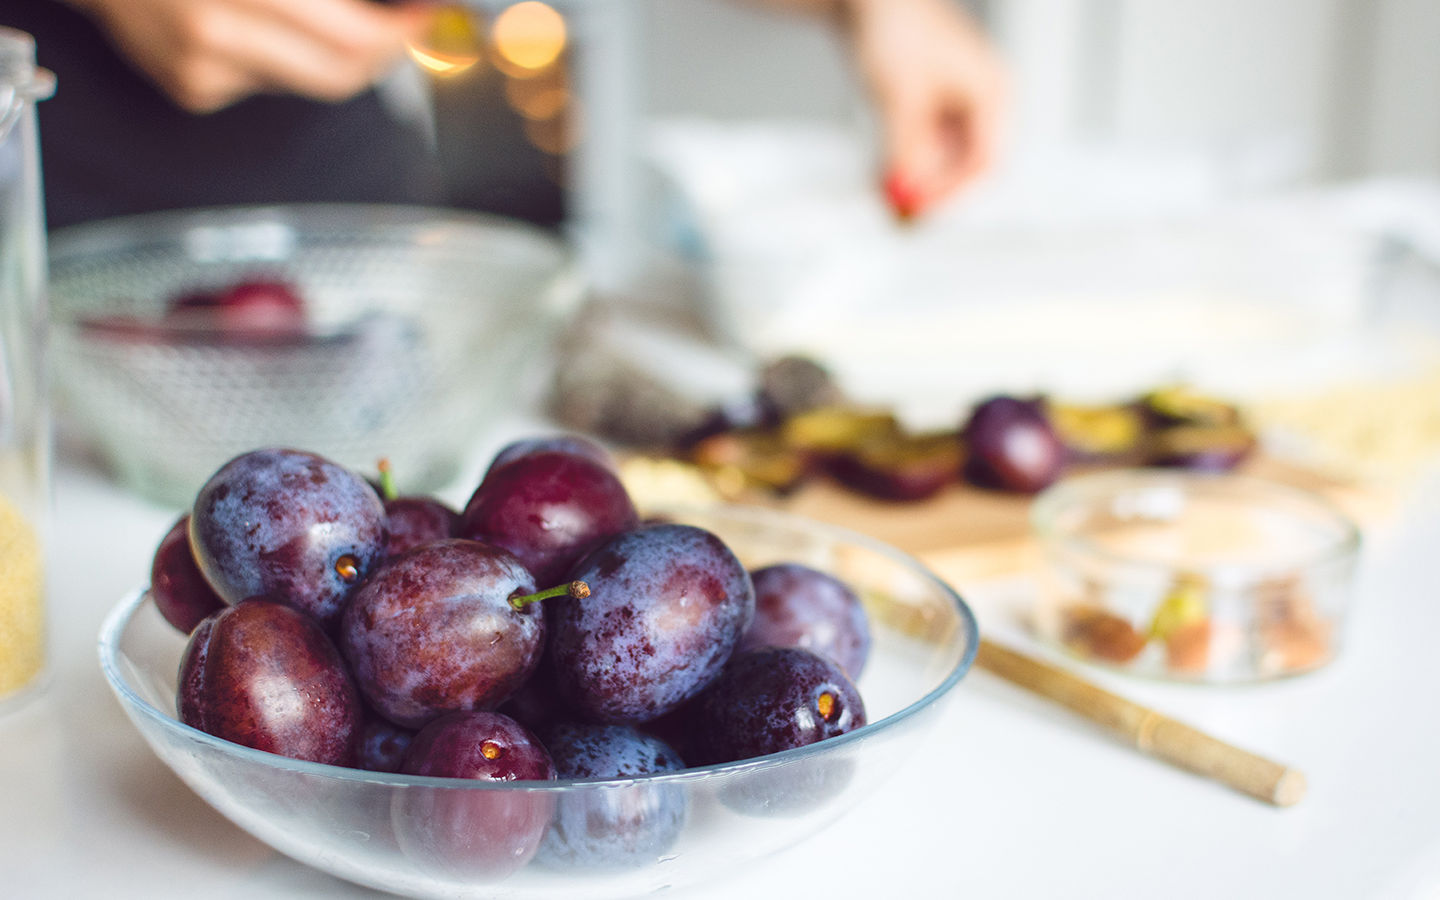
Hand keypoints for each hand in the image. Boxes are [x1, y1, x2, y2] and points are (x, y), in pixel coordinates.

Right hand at [64, 0, 434, 112]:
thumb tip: (390, 10)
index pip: (353, 40)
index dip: (398, 32)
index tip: (423, 15)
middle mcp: (219, 32)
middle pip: (341, 76)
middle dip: (381, 54)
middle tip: (398, 26)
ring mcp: (204, 70)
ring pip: (308, 82)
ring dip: (330, 53)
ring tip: (312, 12)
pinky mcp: (193, 90)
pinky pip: (266, 82)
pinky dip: (278, 56)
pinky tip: (251, 23)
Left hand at [843, 0, 1005, 217]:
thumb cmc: (898, 28)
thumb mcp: (901, 98)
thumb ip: (908, 149)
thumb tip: (909, 192)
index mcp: (993, 93)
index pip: (985, 161)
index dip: (953, 192)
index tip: (920, 210)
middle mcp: (982, 98)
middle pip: (965, 163)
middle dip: (932, 189)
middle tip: (900, 212)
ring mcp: (957, 99)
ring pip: (942, 156)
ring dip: (917, 176)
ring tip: (885, 187)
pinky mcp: (931, 99)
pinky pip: (925, 142)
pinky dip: (906, 159)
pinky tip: (883, 171)